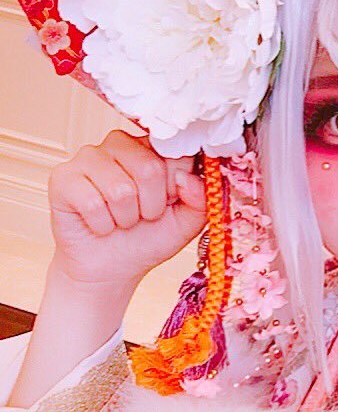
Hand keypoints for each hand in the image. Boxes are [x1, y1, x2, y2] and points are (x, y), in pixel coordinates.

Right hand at [48, 129, 206, 291]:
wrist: (110, 268)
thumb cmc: (147, 238)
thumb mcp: (186, 222)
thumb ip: (200, 199)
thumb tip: (187, 179)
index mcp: (152, 147)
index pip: (177, 153)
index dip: (176, 188)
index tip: (167, 202)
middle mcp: (120, 143)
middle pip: (150, 169)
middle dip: (151, 207)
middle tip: (141, 216)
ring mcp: (89, 156)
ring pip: (121, 189)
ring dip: (125, 218)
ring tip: (120, 220)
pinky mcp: (63, 177)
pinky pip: (92, 203)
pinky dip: (102, 225)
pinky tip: (99, 224)